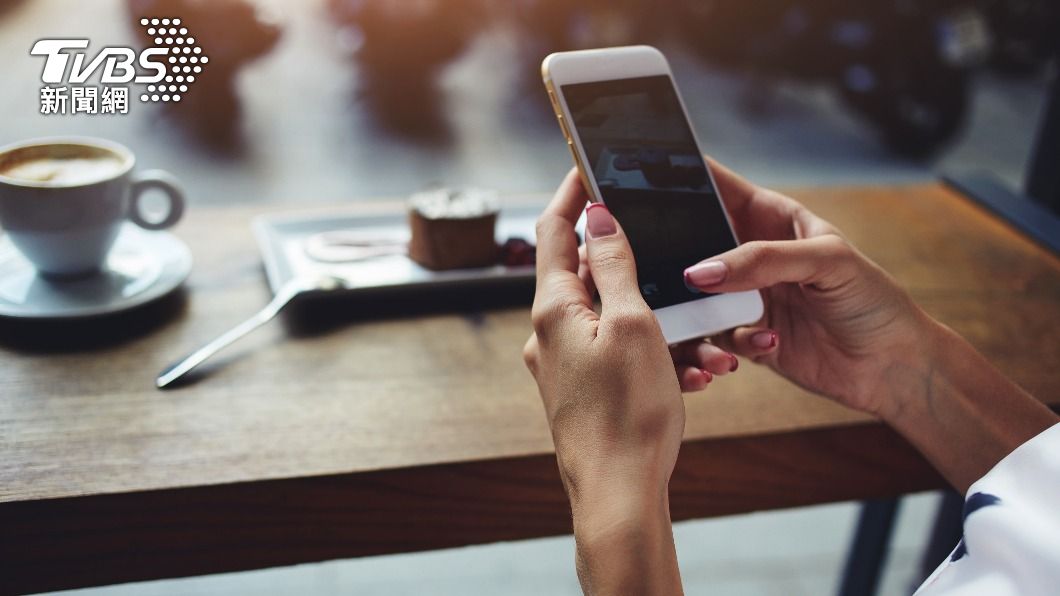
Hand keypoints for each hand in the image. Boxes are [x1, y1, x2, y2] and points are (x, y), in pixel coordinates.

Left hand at [523, 169, 683, 593]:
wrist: (618, 496)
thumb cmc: (628, 414)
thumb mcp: (632, 325)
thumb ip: (613, 265)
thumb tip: (596, 216)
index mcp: (554, 308)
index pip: (553, 231)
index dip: (571, 193)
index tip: (589, 165)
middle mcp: (549, 333)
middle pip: (580, 271)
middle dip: (625, 256)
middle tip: (660, 242)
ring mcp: (562, 364)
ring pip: (607, 316)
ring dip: (649, 311)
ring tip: (694, 332)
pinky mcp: (579, 390)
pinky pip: (614, 352)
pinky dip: (649, 348)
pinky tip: (685, 368)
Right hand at [681, 160, 934, 415]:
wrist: (891, 367)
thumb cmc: (872, 300)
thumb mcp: (826, 262)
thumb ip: (762, 260)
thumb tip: (700, 272)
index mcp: (769, 216)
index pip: (715, 184)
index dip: (680, 176)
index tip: (641, 178)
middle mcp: (749, 254)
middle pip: (690, 242)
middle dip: (673, 253)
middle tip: (660, 264)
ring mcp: (743, 295)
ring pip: (692, 295)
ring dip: (697, 311)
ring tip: (721, 322)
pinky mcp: (741, 335)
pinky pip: (710, 337)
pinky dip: (724, 345)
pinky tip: (767, 345)